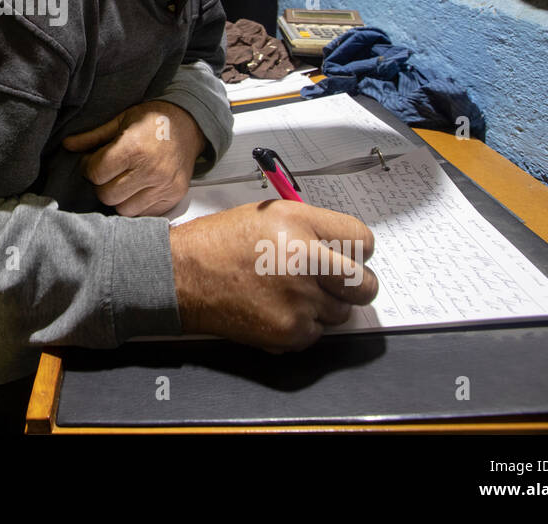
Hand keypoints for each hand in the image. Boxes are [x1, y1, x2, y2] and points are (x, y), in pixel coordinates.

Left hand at [62, 100, 205, 216]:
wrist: (189, 123)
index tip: (92, 162)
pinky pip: (145, 213)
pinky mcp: (174, 196)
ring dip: (118, 197)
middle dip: (101, 184)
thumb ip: (92, 137)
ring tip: (122, 181)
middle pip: (107, 195)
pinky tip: (137, 188)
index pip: (96, 174)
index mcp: (133, 148)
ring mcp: (164, 185)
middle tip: (106, 173)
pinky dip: (136, 204)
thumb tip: (67, 145)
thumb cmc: (151, 120)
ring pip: (124, 209)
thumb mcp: (121, 120)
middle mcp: (150, 170)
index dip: (89, 168)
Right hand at [170, 199, 377, 352]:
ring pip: (340, 312)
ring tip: (290, 293)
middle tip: (335, 283)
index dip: (356, 250)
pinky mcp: (290, 331)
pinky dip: (301, 326)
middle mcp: (305, 260)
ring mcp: (299, 299)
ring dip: (323, 306)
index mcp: (301, 224)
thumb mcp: (269, 215)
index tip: (348, 255)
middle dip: (355, 285)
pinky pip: (317, 333)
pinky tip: (276, 309)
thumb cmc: (221, 242)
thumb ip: (312, 228)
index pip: (363, 240)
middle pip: (364, 284)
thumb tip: (346, 249)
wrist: (183, 275)